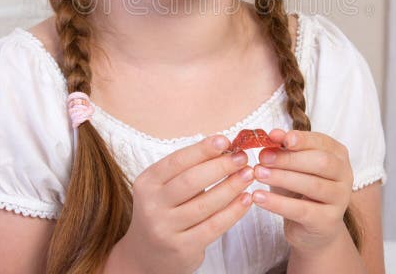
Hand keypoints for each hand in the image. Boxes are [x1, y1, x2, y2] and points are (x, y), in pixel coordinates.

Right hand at [116, 134, 255, 273]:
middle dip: (221, 166)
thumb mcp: (164, 188)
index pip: (177, 161)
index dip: (202, 149)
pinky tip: (247, 199)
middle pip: (191, 181)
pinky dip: (233, 211)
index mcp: (147, 183)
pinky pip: (214, 226)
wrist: (147, 255)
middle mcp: (152, 206)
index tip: (225, 140)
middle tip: (242, 157)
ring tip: (248, 174)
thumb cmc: (164, 211)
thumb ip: (188, 170)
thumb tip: (224, 148)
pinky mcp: (182, 248)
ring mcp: (166, 229)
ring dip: (231, 187)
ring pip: (205, 204)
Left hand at [251, 129, 353, 253]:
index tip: (273, 136)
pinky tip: (258, 197)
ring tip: (258, 174)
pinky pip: (302, 210)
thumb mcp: (291, 166)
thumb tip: (273, 134)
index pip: (320, 142)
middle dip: (288, 159)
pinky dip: (277, 203)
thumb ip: (284, 148)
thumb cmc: (300, 190)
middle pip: (320, 162)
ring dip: (281, 178)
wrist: (310, 229)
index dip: (298, 139)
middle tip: (262, 158)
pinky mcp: (328, 221)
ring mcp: (340, 199)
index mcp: (338, 155)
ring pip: (312, 185)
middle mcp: (344, 175)